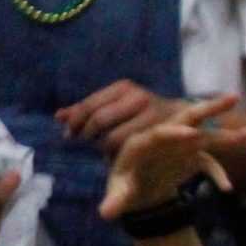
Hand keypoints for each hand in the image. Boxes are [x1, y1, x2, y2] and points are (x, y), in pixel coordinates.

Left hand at [57, 80, 180, 157]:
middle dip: (87, 134)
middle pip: (99, 120)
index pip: (90, 105)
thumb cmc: (144, 115)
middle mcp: (137, 97)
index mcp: (123, 88)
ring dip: (104, 147)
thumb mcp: (117, 107)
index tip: (68, 134)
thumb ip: (89, 111)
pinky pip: (131, 149)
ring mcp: (151, 115)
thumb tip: (59, 117)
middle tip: (84, 143)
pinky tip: (118, 157)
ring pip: (114, 137)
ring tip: (102, 151)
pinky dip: (121, 155)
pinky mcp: (161, 134)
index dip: (75, 121)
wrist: (186, 121)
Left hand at [97, 94, 242, 219]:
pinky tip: (226, 189)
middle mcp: (163, 138)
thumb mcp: (119, 194)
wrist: (139, 188)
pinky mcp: (191, 158)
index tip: (192, 133)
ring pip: (204, 134)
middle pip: (185, 119)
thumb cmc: (125, 187)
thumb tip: (106, 214)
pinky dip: (218, 174)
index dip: (175, 133)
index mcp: (142, 142)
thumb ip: (116, 200)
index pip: (159, 133)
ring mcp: (180, 146)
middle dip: (208, 110)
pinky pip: (209, 163)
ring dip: (226, 133)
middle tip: (232, 99)